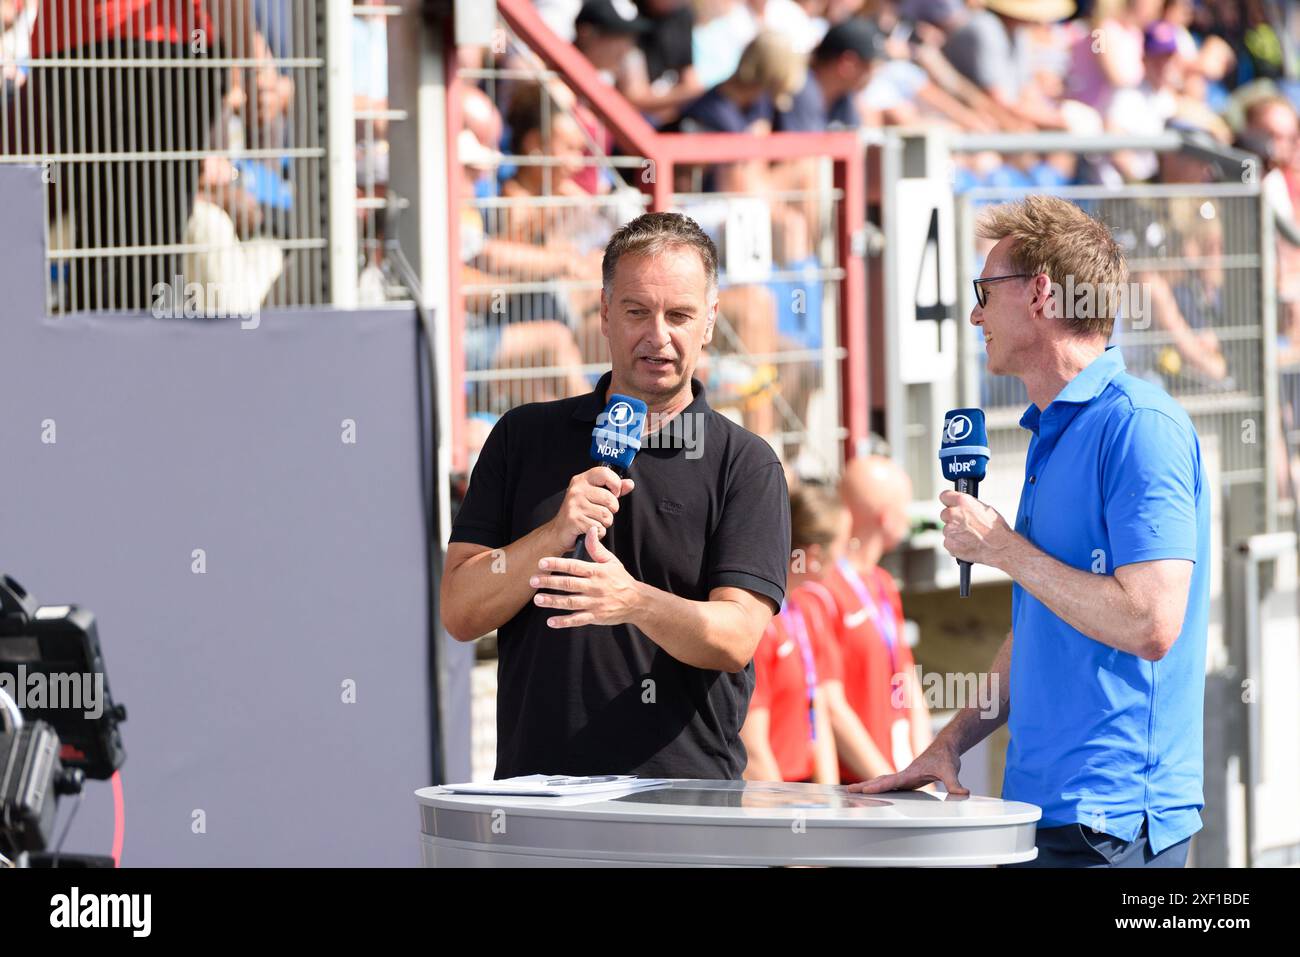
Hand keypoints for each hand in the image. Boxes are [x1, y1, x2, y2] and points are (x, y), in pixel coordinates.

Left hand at [529, 527, 642, 627]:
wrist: (637, 602)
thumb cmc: (621, 579)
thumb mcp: (611, 561)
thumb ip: (597, 548)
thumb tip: (590, 530)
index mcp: (596, 572)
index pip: (574, 566)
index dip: (557, 564)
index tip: (542, 562)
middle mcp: (594, 587)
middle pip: (568, 584)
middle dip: (549, 582)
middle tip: (533, 580)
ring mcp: (594, 603)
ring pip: (570, 602)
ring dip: (553, 601)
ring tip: (537, 599)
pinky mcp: (596, 617)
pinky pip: (577, 620)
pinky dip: (564, 622)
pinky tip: (550, 621)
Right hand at [548, 466, 633, 552]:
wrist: (559, 531)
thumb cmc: (579, 512)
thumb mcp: (595, 496)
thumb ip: (613, 489)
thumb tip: (629, 483)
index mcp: (582, 480)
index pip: (605, 473)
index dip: (615, 484)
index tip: (614, 493)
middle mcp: (577, 489)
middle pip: (610, 499)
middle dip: (612, 510)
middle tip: (601, 512)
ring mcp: (574, 504)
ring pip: (606, 515)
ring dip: (605, 523)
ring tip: (594, 521)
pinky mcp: (574, 520)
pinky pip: (599, 528)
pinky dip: (598, 532)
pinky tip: (589, 529)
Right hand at [847, 740, 968, 797]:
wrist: (946, 746)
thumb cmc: (946, 757)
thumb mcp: (951, 771)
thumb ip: (955, 784)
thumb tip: (963, 793)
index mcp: (910, 773)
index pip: (891, 781)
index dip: (878, 786)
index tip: (864, 789)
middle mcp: (904, 774)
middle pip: (880, 781)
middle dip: (864, 786)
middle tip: (848, 792)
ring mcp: (904, 776)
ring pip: (882, 781)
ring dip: (868, 786)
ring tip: (853, 791)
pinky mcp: (908, 778)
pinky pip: (889, 783)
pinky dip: (878, 786)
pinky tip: (874, 792)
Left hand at [939, 490, 1013, 568]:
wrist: (1001, 546)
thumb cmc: (996, 528)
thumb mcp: (984, 508)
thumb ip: (967, 505)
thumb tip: (961, 505)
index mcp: (962, 502)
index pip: (944, 496)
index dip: (949, 501)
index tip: (951, 505)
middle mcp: (953, 514)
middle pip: (944, 514)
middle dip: (953, 519)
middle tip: (965, 524)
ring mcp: (950, 530)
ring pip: (947, 529)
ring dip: (955, 532)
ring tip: (970, 536)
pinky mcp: (949, 544)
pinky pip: (948, 542)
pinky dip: (956, 543)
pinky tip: (967, 543)